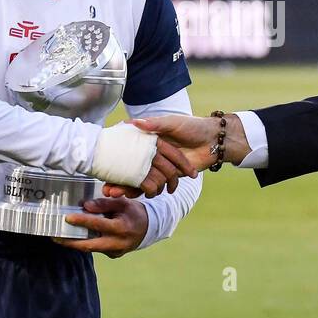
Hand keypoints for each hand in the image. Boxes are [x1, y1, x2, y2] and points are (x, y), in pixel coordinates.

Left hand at [54, 196, 148, 257]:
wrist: (148, 229)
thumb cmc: (133, 212)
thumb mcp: (123, 203)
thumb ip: (104, 204)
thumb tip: (85, 205)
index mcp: (121, 228)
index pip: (98, 224)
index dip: (82, 221)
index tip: (67, 217)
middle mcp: (118, 243)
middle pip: (89, 245)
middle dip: (70, 242)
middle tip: (55, 237)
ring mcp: (115, 252)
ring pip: (91, 249)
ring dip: (75, 243)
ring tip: (58, 237)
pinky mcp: (113, 255)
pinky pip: (96, 249)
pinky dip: (85, 243)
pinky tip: (74, 237)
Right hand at [112, 113, 247, 194]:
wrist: (215, 140)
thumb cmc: (193, 126)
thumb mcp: (173, 123)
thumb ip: (155, 124)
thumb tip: (135, 122)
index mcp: (151, 140)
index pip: (130, 151)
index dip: (117, 158)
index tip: (103, 163)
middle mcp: (153, 154)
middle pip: (132, 168)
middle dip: (119, 179)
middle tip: (106, 189)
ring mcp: (161, 166)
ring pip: (141, 179)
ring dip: (127, 187)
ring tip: (113, 194)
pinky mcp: (171, 176)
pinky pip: (155, 185)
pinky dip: (144, 190)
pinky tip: (131, 195)